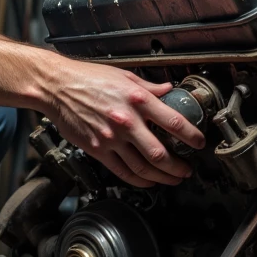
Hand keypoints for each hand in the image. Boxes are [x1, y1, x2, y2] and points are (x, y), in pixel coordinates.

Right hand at [43, 62, 204, 187]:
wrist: (57, 86)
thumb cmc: (87, 78)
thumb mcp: (124, 76)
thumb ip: (148, 87)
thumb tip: (167, 90)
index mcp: (137, 99)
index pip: (173, 123)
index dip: (191, 136)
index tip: (199, 143)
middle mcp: (126, 121)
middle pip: (160, 153)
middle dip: (179, 166)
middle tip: (187, 170)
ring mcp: (111, 138)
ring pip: (143, 167)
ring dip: (162, 177)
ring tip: (172, 179)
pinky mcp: (98, 149)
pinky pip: (122, 171)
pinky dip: (139, 180)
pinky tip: (148, 181)